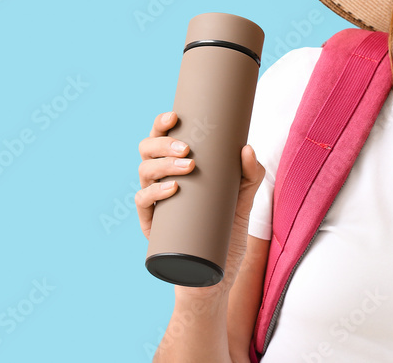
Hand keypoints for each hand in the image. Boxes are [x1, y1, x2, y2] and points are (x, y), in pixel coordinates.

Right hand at [135, 111, 265, 291]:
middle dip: (162, 144)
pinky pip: (143, 204)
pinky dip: (155, 193)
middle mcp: (162, 182)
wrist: (217, 277)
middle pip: (147, 152)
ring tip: (187, 166)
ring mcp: (155, 204)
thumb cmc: (226, 235)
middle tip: (187, 148)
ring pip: (143, 173)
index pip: (162, 140)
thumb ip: (249, 176)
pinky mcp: (152, 227)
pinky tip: (172, 189)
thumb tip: (247, 148)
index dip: (161, 124)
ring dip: (162, 165)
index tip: (173, 115)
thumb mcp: (243, 202)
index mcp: (178, 170)